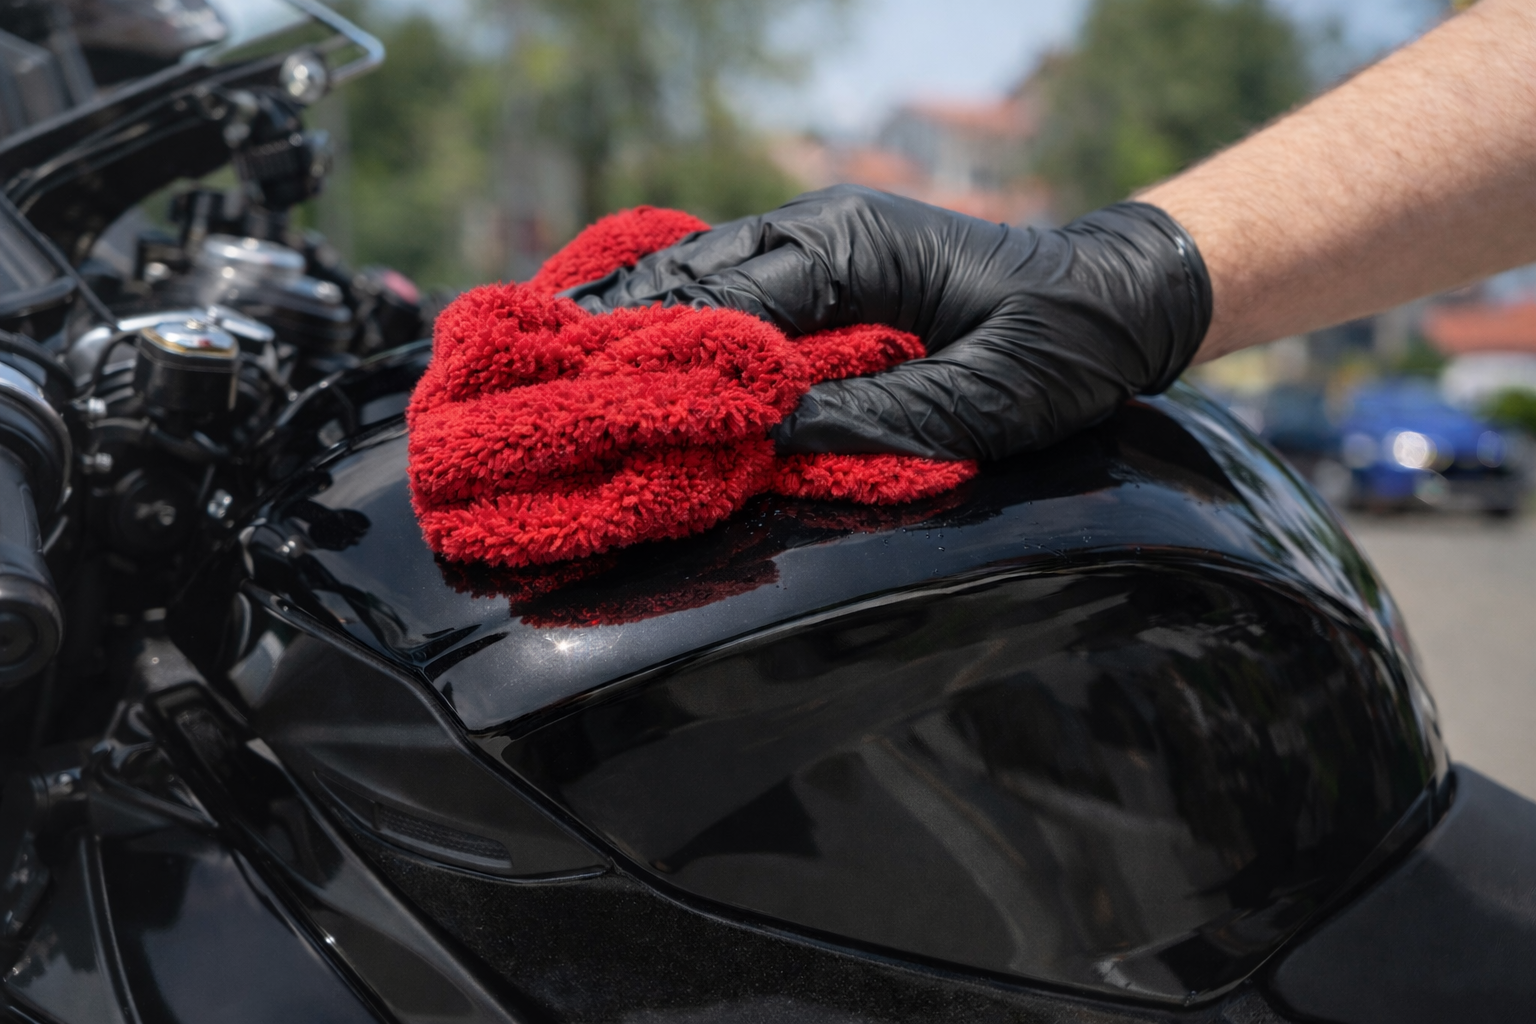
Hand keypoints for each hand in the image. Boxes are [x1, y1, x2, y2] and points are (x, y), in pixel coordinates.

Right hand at [565, 185, 1211, 461]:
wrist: (1118, 298)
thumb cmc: (1064, 343)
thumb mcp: (988, 396)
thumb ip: (882, 419)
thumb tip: (770, 438)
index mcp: (851, 247)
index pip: (721, 301)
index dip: (644, 349)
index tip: (571, 389)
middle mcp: (819, 233)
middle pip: (687, 279)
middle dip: (607, 329)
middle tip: (521, 374)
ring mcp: (818, 248)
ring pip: (696, 280)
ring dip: (627, 323)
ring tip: (544, 365)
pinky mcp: (825, 277)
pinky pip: (730, 296)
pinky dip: (671, 323)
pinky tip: (620, 352)